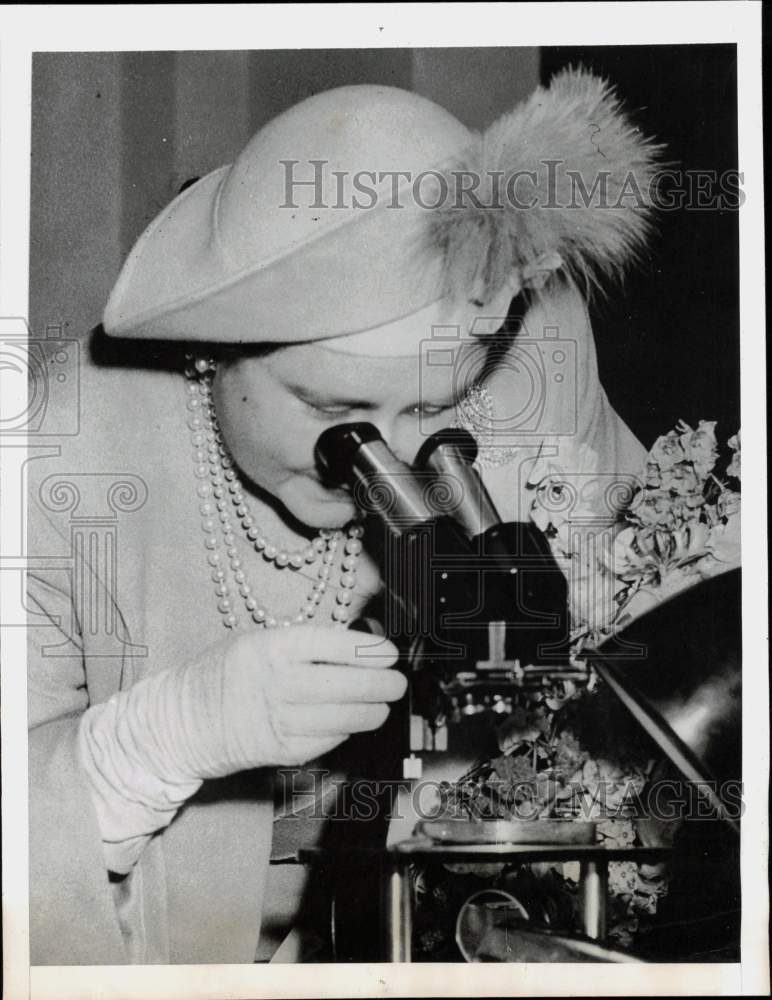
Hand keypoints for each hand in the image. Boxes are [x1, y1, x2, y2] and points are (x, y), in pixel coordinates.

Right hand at [212, 625, 405, 770]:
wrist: (179, 721)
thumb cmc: (224, 673)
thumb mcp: (258, 641)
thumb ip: (305, 644)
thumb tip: (361, 646)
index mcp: (269, 646)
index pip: (331, 644)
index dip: (367, 650)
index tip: (388, 653)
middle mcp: (275, 682)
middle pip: (344, 685)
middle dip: (380, 685)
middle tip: (396, 683)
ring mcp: (276, 720)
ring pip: (341, 718)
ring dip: (370, 712)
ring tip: (381, 706)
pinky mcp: (277, 752)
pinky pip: (325, 742)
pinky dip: (343, 732)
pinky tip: (351, 723)